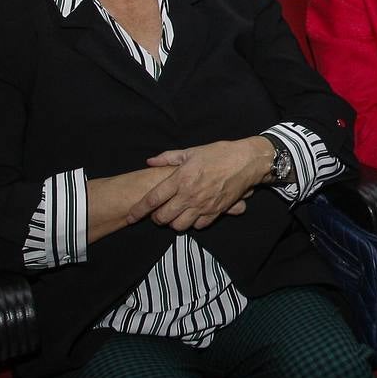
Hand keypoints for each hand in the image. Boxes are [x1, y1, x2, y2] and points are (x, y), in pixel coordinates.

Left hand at [131, 137, 274, 231]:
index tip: (130, 216)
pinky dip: (192, 223)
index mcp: (181, 178)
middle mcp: (189, 195)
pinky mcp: (216, 211)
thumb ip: (168, 158)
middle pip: (164, 217)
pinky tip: (193, 215)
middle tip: (157, 214)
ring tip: (175, 215)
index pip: (153, 199)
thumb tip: (150, 161)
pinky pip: (199, 226)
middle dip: (156, 219)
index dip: (139, 210)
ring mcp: (203, 205)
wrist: (246, 161)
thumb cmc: (219, 153)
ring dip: (174, 223)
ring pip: (179, 226)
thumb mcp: (192, 151)